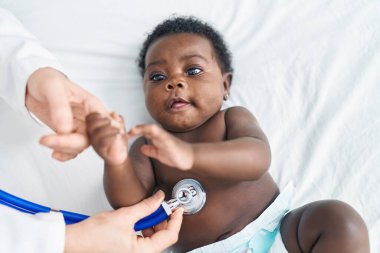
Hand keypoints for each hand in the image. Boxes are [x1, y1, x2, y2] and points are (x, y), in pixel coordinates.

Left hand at [26, 67, 107, 160]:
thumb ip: (60, 108)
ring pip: (80, 146)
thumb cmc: (47, 80)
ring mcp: (80, 127)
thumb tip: (65, 128)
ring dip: (63, 148)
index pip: (104, 126)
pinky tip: (54, 153)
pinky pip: (72, 149)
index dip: (107, 139)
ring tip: (44, 140)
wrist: (33, 85)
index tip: (96, 148)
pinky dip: (65, 154)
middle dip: (71, 144)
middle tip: (50, 142)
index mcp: (92, 106)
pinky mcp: (70, 134)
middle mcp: (89, 118)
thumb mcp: (53, 88)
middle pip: (91, 139)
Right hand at [64, 190, 183, 252]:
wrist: (73, 242)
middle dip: (163, 221)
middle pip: (163, 238)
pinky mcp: (126, 251)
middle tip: (162, 207)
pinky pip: (143, 241)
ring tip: (148, 212)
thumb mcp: (124, 216)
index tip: (178, 209)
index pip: (170, 236)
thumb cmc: (91, 236)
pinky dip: (145, 229)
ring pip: (153, 240)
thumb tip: (159, 199)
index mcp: (141, 252)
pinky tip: (140, 220)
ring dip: (154, 224)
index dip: (176, 220)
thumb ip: (146, 207)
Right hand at [86, 112, 126, 164]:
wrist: (120, 157)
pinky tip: (118, 137)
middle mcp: (92, 135)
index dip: (99, 115)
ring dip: (111, 129)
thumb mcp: (120, 128)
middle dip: (105, 121)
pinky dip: (112, 137)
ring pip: (98, 132)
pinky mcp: (100, 150)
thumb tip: (114, 113)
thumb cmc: (118, 142)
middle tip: (114, 124)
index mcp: (95, 129)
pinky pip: (103, 141)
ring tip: (120, 131)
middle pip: (92, 124)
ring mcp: (95, 143)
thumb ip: (118, 120)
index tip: (110, 117)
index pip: (89, 118)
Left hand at [127, 124, 193, 169]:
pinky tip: (147, 133)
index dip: (132, 131)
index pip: (141, 131)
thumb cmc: (175, 154)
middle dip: (133, 127)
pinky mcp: (169, 141)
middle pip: (144, 127)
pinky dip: (152, 132)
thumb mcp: (159, 154)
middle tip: (121, 129)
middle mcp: (159, 134)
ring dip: (141, 128)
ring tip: (131, 130)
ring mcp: (164, 137)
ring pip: (151, 128)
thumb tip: (142, 148)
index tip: (121, 134)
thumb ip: (151, 150)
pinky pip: (160, 134)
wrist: (189, 158)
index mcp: (155, 137)